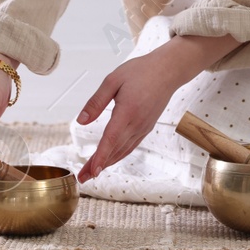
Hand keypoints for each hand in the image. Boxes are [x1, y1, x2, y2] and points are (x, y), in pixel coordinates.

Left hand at [75, 34, 238, 181]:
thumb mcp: (113, 80)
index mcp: (127, 112)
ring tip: (91, 173)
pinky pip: (130, 146)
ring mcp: (143, 128)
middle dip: (97, 166)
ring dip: (107, 163)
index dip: (100, 157)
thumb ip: (96, 101)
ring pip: (123, 151)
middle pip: (114, 150)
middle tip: (82, 178)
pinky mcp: (146, 128)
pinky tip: (110, 160)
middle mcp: (137, 124)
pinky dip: (118, 155)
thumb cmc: (140, 71)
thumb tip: (81, 121)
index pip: (111, 139)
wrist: (168, 71)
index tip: (92, 171)